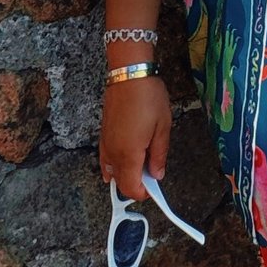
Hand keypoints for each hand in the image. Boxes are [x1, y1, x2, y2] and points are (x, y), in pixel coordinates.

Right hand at [99, 76, 170, 198]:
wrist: (128, 74)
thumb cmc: (148, 98)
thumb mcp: (163, 128)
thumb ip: (159, 155)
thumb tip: (157, 174)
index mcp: (128, 154)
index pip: (131, 187)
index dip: (144, 192)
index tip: (155, 187)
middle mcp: (113, 153)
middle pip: (120, 182)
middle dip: (135, 185)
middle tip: (151, 176)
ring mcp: (106, 143)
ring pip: (111, 171)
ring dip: (125, 174)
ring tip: (142, 164)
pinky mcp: (103, 133)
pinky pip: (105, 158)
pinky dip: (113, 165)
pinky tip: (124, 160)